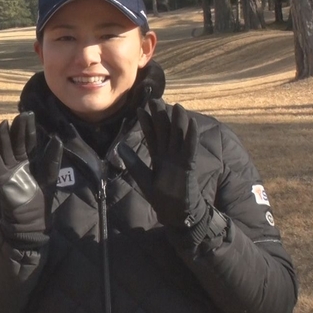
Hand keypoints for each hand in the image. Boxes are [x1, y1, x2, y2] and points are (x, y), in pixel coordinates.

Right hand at [0, 112, 61, 246]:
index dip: (29, 129)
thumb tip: (57, 138)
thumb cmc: (41, 200)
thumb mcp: (49, 175)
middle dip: (19, 128)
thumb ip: (52, 158)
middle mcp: (18, 163)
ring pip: (5, 148)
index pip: (29, 141)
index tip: (30, 114)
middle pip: (17, 142)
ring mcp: (8, 170)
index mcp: (30, 161)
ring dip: (4, 135)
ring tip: (5, 122)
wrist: (30, 221)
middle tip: (22, 114)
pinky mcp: (1, 177)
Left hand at [117, 100, 206, 228]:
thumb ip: (134, 162)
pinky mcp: (188, 166)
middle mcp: (169, 155)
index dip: (146, 123)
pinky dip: (191, 137)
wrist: (175, 213)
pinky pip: (190, 149)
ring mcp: (179, 159)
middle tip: (155, 99)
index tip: (139, 109)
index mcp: (159, 157)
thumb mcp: (143, 178)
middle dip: (160, 116)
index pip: (152, 136)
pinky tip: (191, 124)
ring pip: (179, 137)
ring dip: (178, 122)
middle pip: (165, 132)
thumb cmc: (161, 197)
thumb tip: (120, 147)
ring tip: (177, 106)